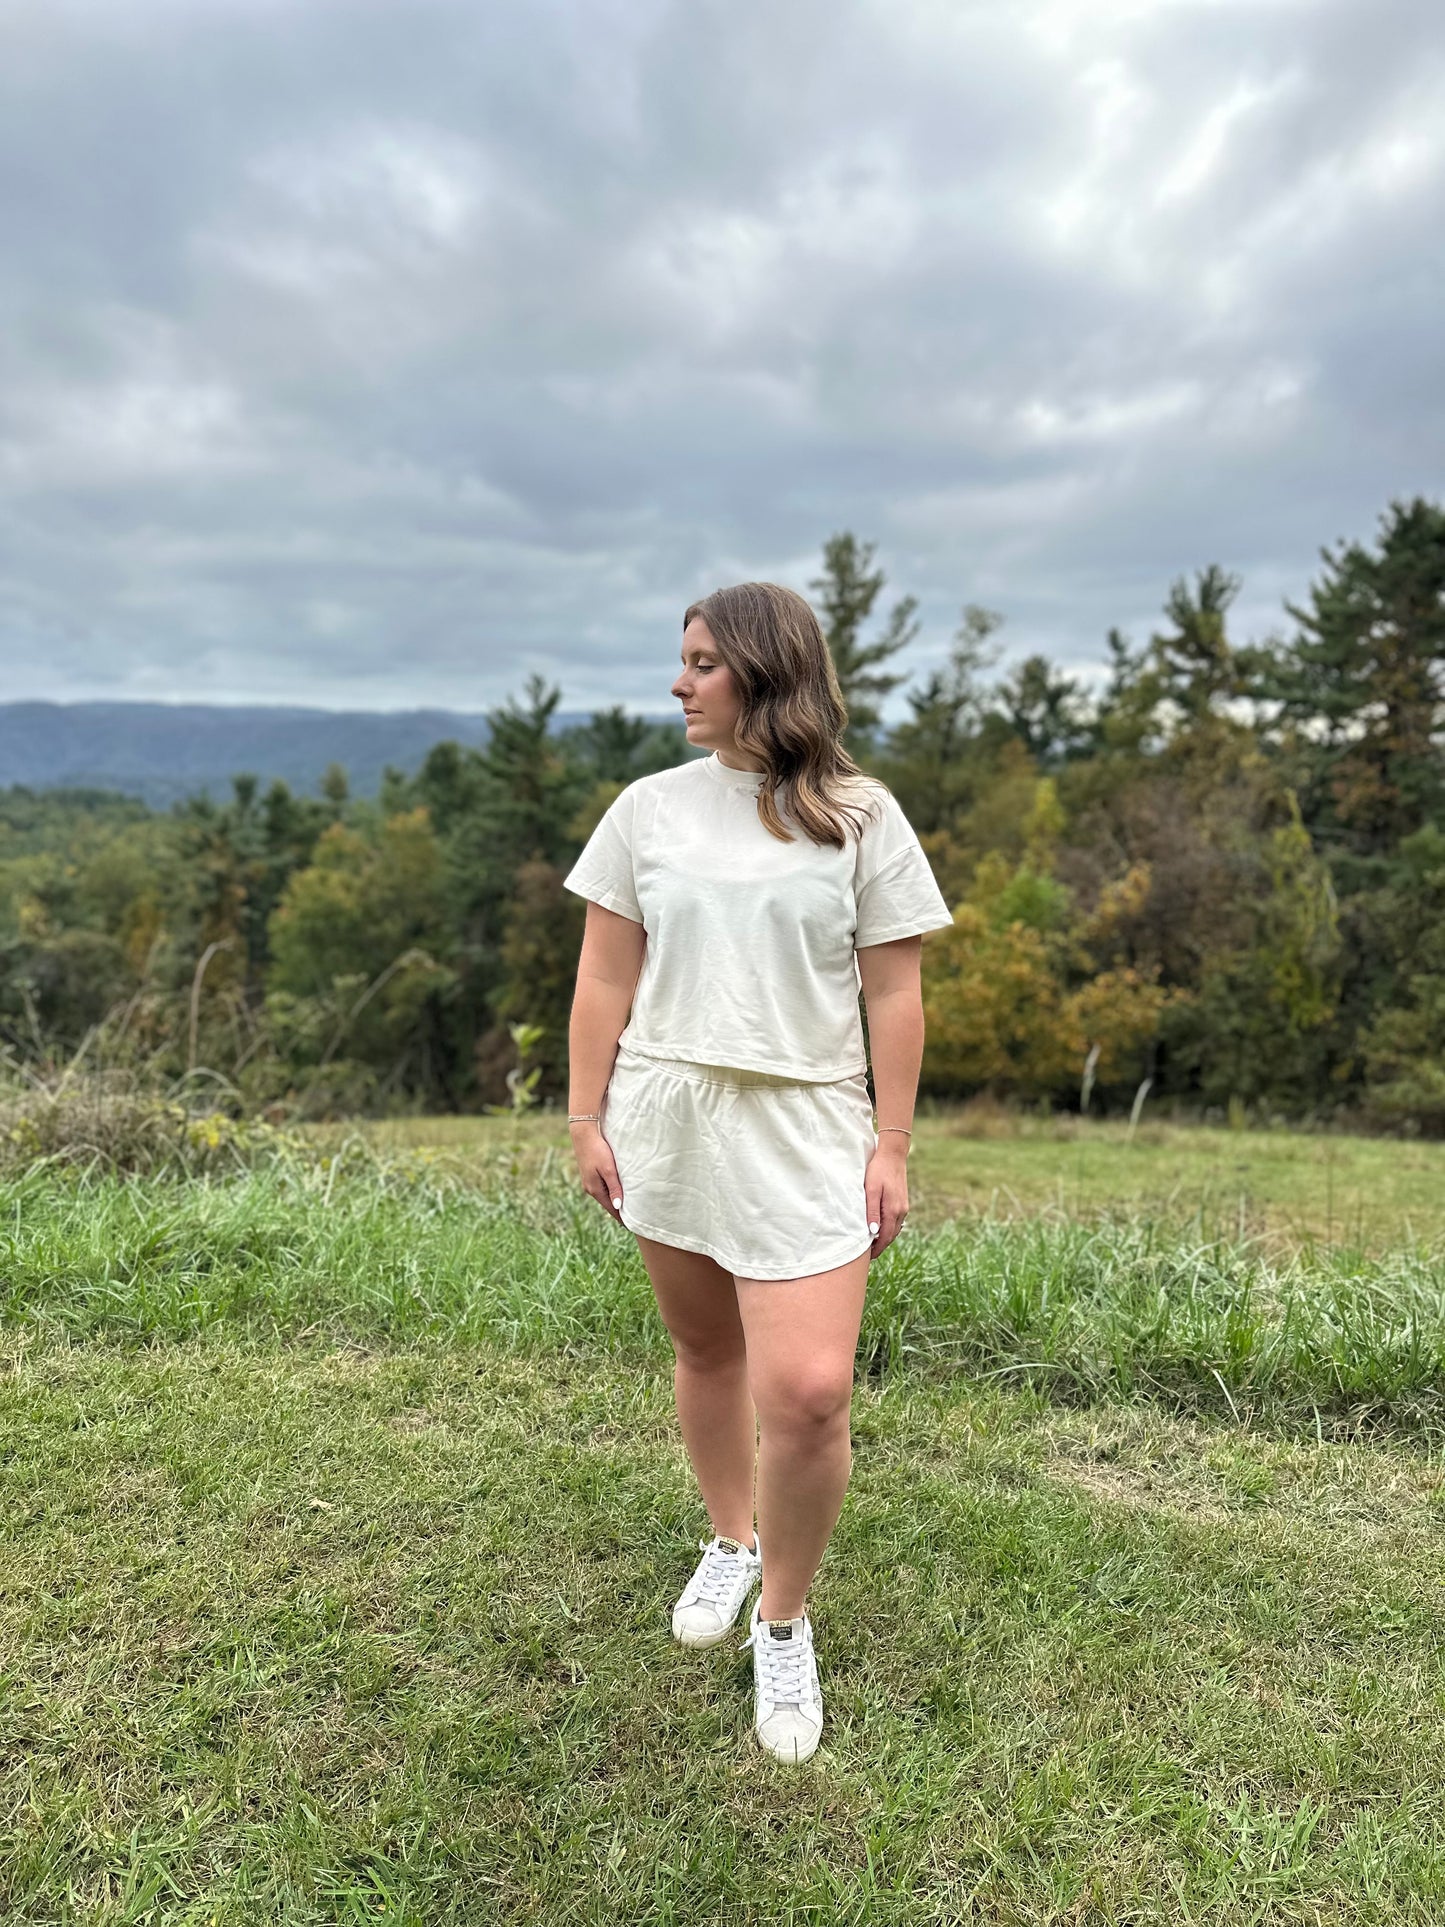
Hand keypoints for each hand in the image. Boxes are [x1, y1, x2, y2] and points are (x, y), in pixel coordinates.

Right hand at [570, 1121, 624, 1223]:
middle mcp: (591, 1188)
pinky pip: (604, 1188)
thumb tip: (618, 1206)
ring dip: (617, 1201)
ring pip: (606, 1196)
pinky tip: (620, 1192)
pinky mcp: (591, 1175)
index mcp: (595, 1189)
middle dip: (620, 1211)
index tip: (633, 1226)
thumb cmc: (598, 1150)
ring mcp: (590, 1182)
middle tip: (635, 1219)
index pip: (611, 1209)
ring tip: (630, 1208)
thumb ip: (614, 1188)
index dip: (622, 1218)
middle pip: (609, 1204)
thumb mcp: (608, 1169)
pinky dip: (612, 1192)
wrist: (584, 1134)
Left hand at [864, 1140, 909, 1257]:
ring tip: (872, 1244)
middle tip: (867, 1255)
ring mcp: (903, 1206)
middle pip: (891, 1235)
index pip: (886, 1237)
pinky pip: (896, 1221)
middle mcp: (901, 1211)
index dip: (877, 1249)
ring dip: (885, 1238)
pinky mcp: (902, 1202)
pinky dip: (889, 1229)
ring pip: (895, 1229)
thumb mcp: (871, 1191)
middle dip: (881, 1246)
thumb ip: (872, 1211)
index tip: (868, 1258)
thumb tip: (873, 1232)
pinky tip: (880, 1228)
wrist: (892, 1155)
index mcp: (893, 1210)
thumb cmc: (878, 1170)